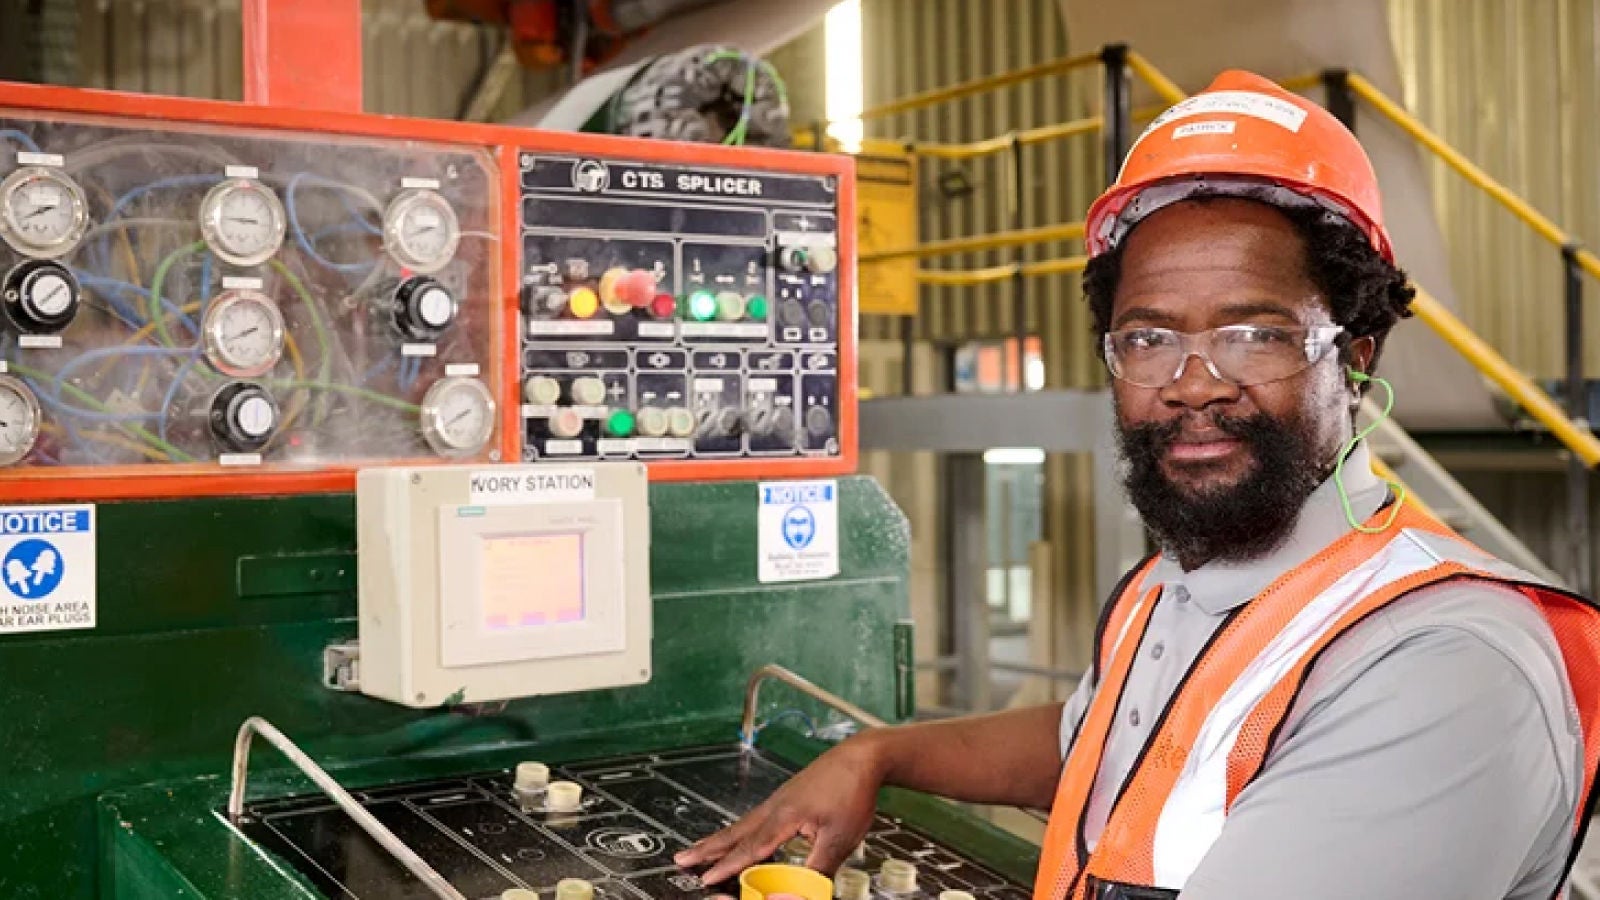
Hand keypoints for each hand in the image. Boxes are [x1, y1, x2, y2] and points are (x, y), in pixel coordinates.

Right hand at [674, 735, 885, 884]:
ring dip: (719, 839)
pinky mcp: (786, 798)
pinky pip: (754, 819)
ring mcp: (779, 801)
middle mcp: (775, 807)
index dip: (727, 866)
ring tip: (698, 849)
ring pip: (742, 825)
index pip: (750, 848)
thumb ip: (818, 868)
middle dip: (706, 849)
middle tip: (681, 859)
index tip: (705, 878)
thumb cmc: (852, 790)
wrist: (861, 757)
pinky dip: (738, 831)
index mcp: (784, 816)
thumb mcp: (840, 837)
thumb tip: (806, 891)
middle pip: (735, 833)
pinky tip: (738, 837)